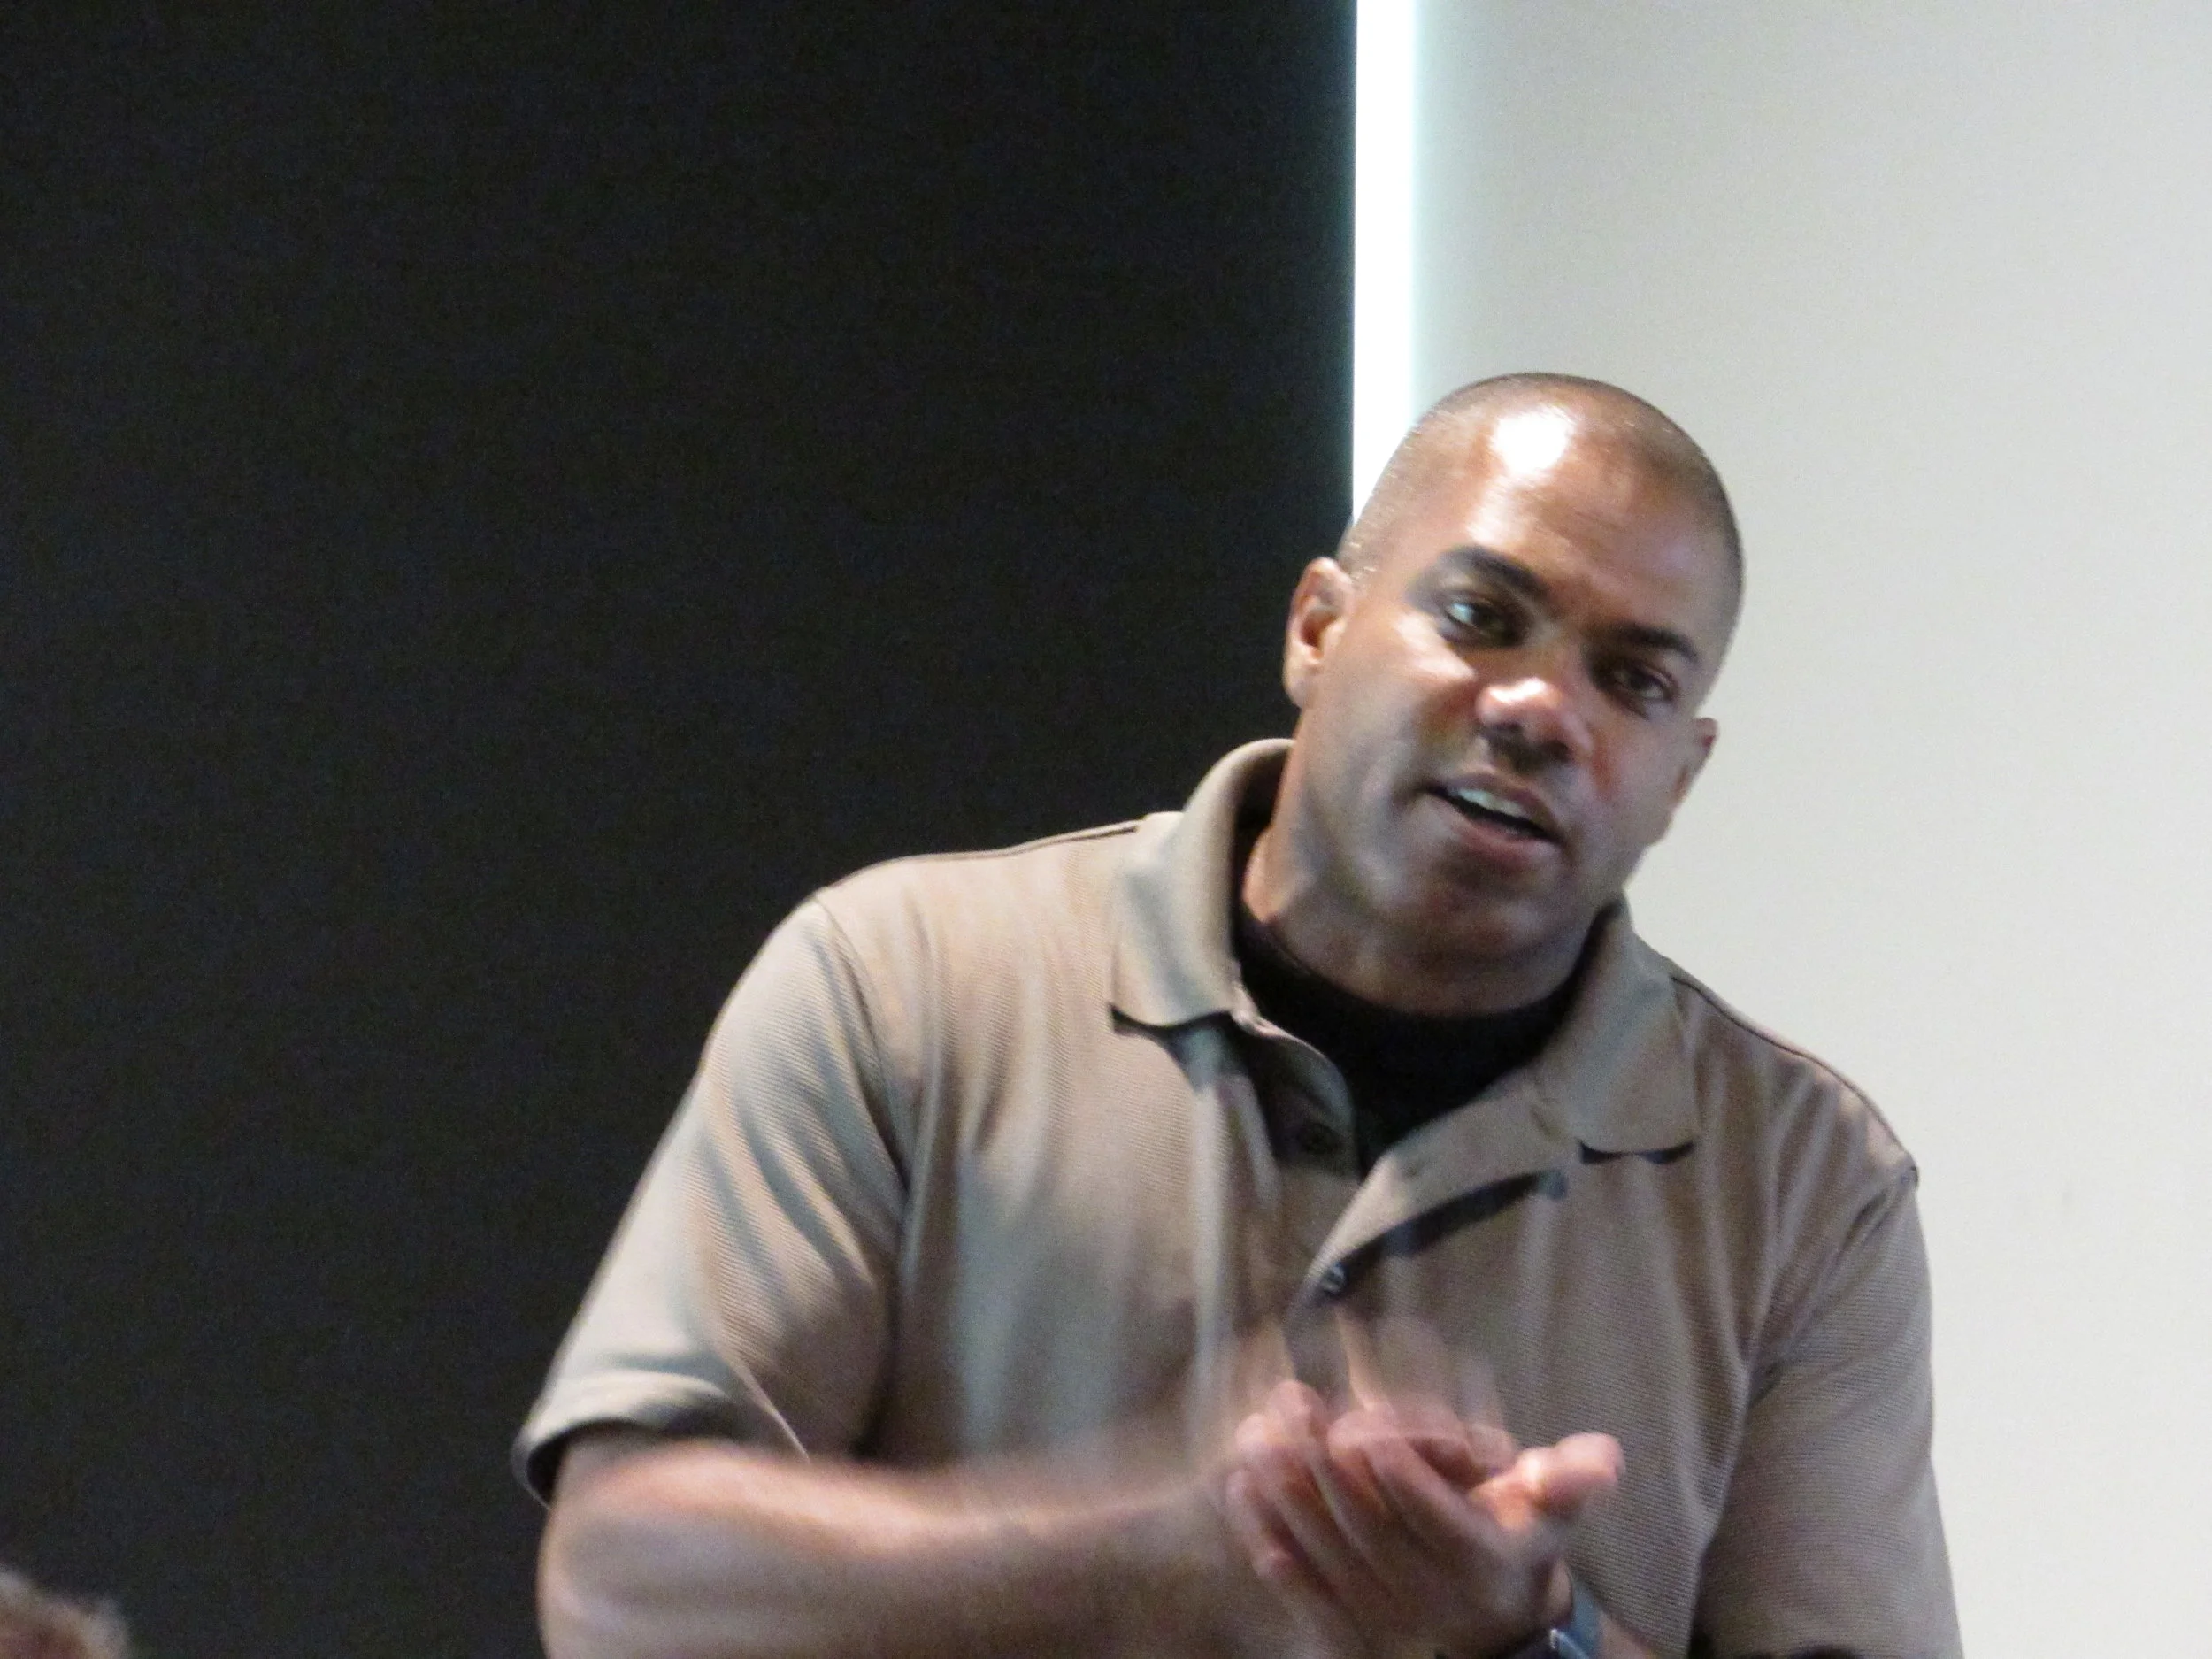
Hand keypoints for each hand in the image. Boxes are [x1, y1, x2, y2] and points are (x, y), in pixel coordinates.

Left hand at [1220, 1380, 1620, 1657]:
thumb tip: (1601, 1459)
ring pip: (1331, 1560)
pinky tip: (1241, 1499)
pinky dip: (1270, 1546)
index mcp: (1483, 1562)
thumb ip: (1571, 1480)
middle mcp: (1435, 1599)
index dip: (1405, 1479)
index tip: (1362, 1428)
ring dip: (1287, 1500)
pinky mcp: (1353, 1631)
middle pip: (1374, 1534)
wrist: (1496, 1624)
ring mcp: (1390, 1619)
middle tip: (1289, 1415)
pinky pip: (1306, 1592)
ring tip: (1254, 1440)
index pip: (1444, 1523)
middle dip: (1327, 1472)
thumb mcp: (1553, 1512)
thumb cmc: (1517, 1542)